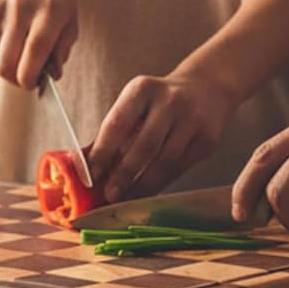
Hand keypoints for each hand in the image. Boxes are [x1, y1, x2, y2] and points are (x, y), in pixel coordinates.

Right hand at [0, 0, 77, 89]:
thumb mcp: (69, 16)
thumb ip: (62, 48)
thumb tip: (51, 76)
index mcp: (49, 11)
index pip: (34, 54)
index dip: (30, 78)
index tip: (32, 84)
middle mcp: (20, 9)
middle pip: (6, 64)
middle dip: (14, 79)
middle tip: (24, 77)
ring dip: (6, 65)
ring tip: (19, 54)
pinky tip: (8, 40)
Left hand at [90, 72, 237, 203]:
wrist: (207, 88)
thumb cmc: (159, 101)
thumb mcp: (134, 104)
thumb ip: (111, 132)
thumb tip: (81, 164)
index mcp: (142, 89)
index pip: (117, 123)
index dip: (103, 152)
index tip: (91, 175)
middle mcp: (170, 101)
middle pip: (144, 145)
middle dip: (124, 174)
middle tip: (109, 195)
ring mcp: (192, 120)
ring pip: (164, 162)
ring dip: (142, 185)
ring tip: (125, 199)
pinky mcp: (207, 139)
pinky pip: (179, 168)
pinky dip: (160, 184)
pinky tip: (146, 192)